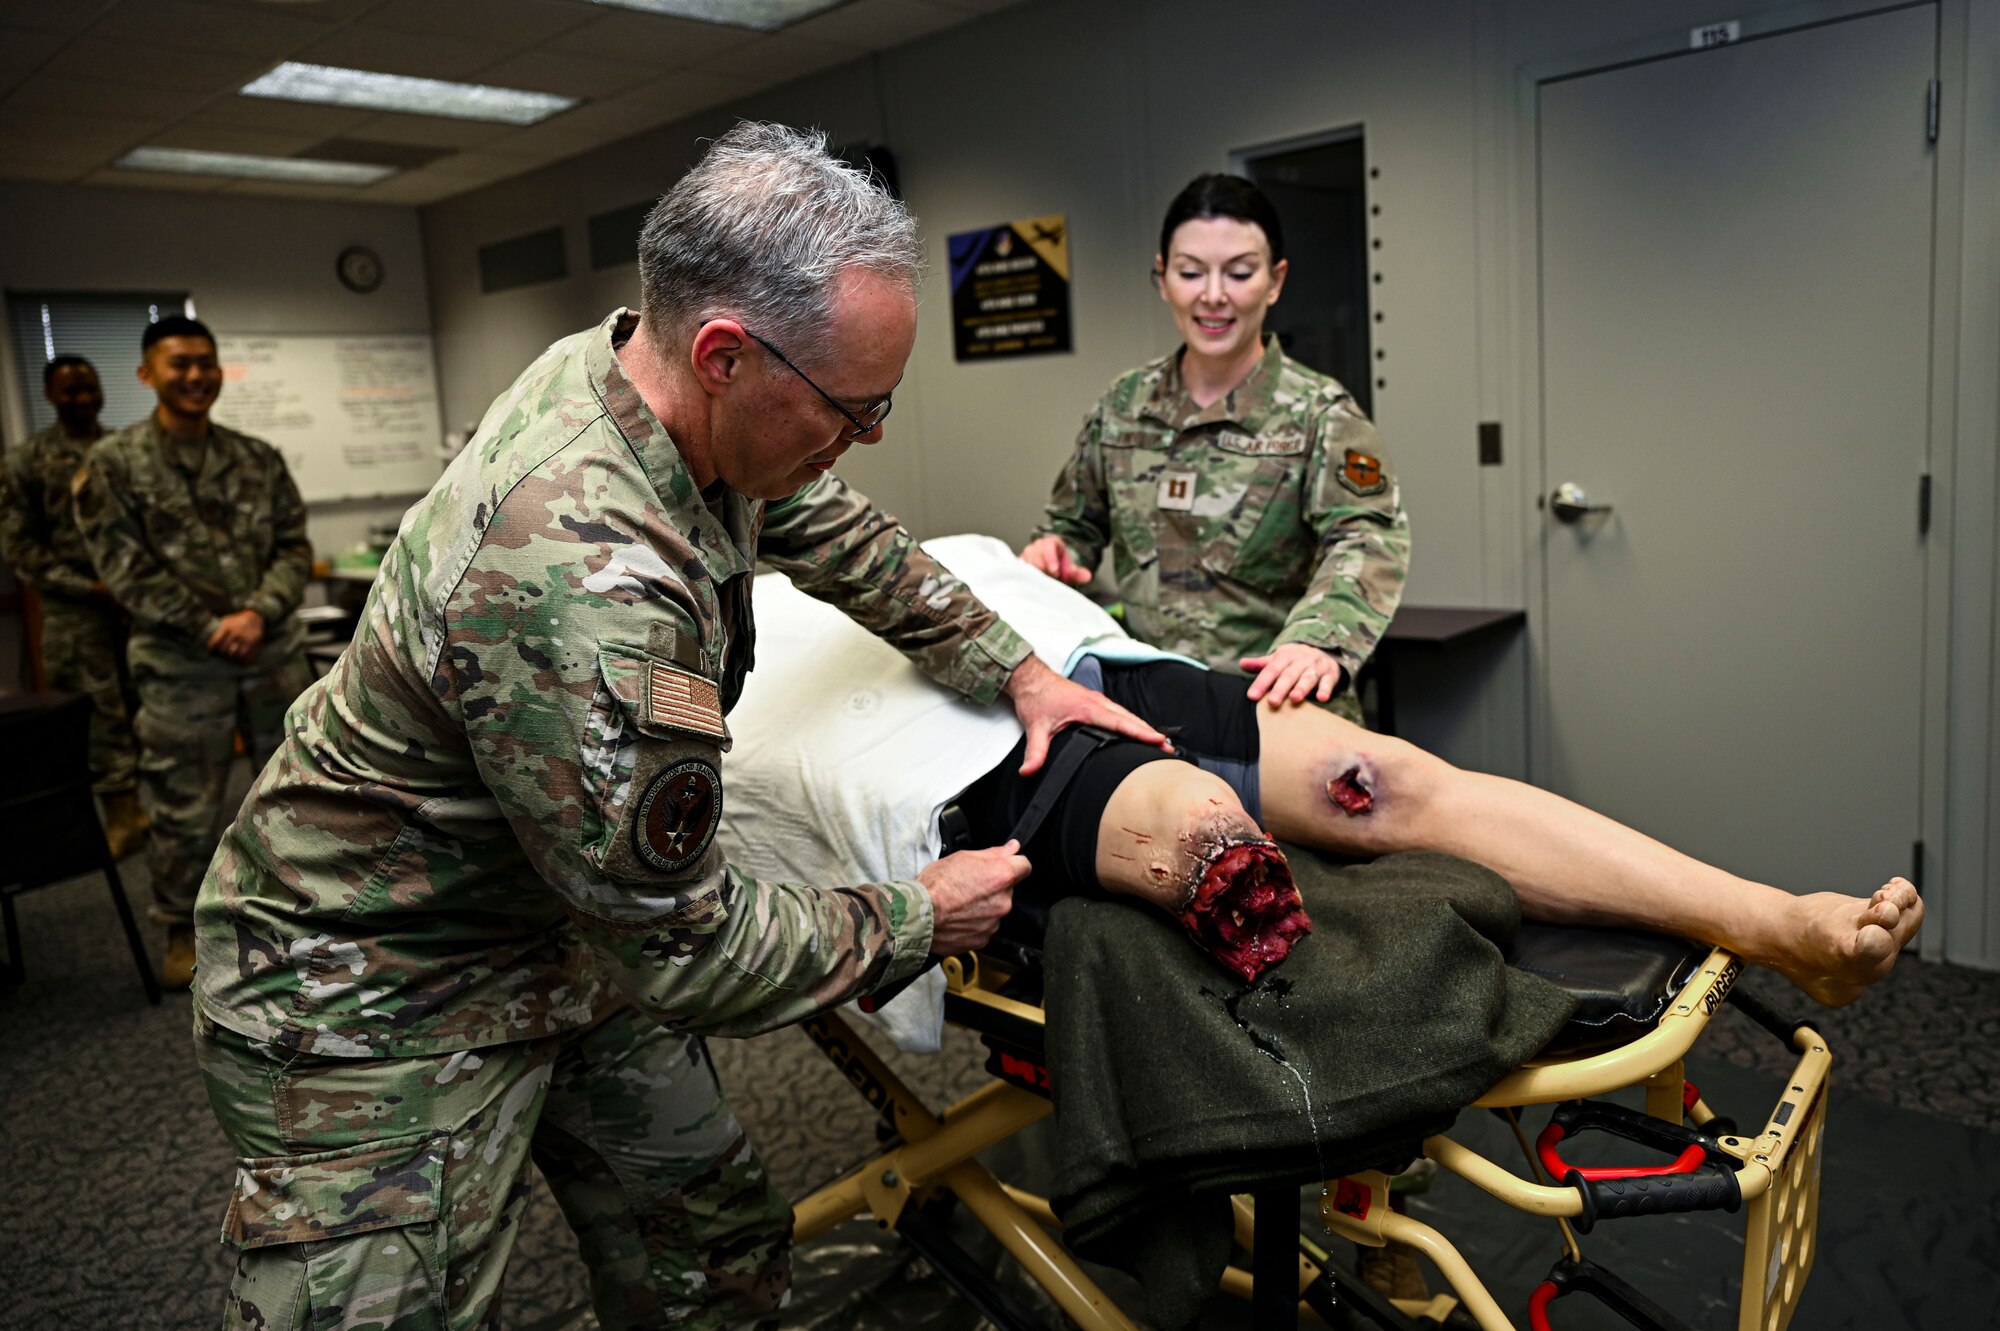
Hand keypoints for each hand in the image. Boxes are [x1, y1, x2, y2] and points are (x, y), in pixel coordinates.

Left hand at [206, 608, 265, 662]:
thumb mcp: (226, 621)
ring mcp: (244, 637)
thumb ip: (218, 629)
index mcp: (227, 627)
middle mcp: (235, 632)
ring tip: (229, 657)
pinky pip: (244, 654)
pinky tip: (238, 658)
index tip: (211, 651)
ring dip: (231, 656)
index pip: (216, 641)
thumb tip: (206, 638)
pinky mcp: (252, 642)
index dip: (211, 648)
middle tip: (221, 654)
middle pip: (224, 648)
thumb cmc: (237, 620)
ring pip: (234, 653)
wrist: (255, 617)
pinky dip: (240, 658)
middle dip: (221, 653)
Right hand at [918, 839, 1029, 954]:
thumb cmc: (935, 886)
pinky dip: (975, 923)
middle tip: (970, 885)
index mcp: (1001, 876)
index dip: (1013, 864)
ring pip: (996, 909)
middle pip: (1008, 890)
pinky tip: (959, 917)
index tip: (1003, 866)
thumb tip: (1011, 848)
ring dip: (984, 906)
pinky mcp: (983, 939)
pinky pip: (985, 927)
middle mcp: (1003, 901)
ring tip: (960, 903)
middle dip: (993, 887)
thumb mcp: (962, 857)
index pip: (1024, 866)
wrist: (917, 916)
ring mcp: (994, 922)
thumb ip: (993, 854)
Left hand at [1004, 654, 1170, 774]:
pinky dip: (1132, 723)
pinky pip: (1118, 714)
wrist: (1029, 677)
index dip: (1141, 732)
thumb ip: (1035, 751)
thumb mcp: (1034, 726)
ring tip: (1160, 744)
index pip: (1120, 723)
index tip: (1159, 741)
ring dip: (1143, 728)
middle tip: (1169, 749)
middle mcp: (1097, 702)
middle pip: (1130, 719)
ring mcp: (1097, 701)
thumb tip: (1028, 771)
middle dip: (1150, 733)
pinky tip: (1137, 733)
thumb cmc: (1036, 697)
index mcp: (1088, 707)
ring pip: (1126, 715)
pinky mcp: (1094, 702)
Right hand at [1020, 535, 1091, 585]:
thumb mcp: (1070, 569)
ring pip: (1027, 563)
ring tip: (1044, 580)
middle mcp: (1036, 546)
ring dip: (1035, 573)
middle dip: (1043, 568)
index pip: (1048, 545)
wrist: (1050, 569)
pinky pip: (1020, 569)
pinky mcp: (1020, 563)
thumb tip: (1087, 576)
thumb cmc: (1060, 567)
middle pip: (1035, 555)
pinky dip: (1027, 576)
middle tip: (1051, 578)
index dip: (1050, 558)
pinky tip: (1033, 582)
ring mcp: (1026, 554)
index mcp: (1050, 542)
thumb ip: (1078, 573)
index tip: (1055, 571)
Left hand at [1240, 642, 1342, 708]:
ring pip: (1308, 677)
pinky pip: (1328, 682)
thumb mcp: (1278, 659)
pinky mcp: (1330, 674)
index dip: (1261, 683)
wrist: (1324, 651)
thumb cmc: (1295, 660)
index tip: (1252, 696)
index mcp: (1285, 656)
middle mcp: (1301, 660)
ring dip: (1302, 688)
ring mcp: (1316, 667)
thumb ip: (1261, 664)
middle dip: (1281, 688)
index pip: (1271, 670)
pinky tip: (1322, 698)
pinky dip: (1325, 689)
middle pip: (1289, 675)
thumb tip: (1241, 664)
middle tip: (1272, 702)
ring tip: (1295, 699)